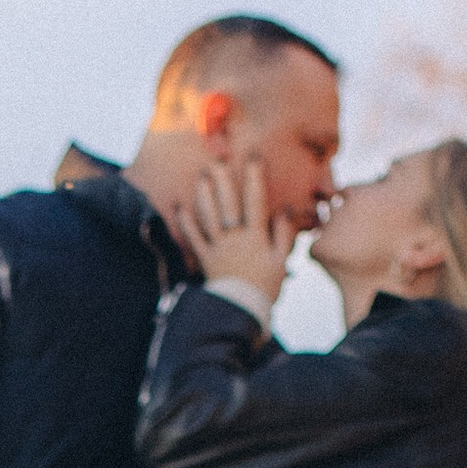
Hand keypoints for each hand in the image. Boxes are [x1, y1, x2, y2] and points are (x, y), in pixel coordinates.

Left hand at [182, 157, 295, 300]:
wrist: (241, 311)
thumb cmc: (266, 287)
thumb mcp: (282, 261)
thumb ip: (284, 234)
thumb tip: (286, 209)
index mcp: (256, 236)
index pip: (255, 201)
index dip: (254, 178)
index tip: (253, 157)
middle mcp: (234, 237)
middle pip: (228, 203)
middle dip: (224, 180)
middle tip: (218, 159)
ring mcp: (218, 247)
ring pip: (209, 216)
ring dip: (204, 195)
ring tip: (202, 176)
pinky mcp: (205, 259)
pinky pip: (194, 238)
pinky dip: (186, 223)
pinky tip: (180, 208)